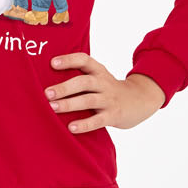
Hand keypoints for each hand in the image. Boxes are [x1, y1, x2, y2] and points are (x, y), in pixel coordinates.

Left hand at [44, 53, 165, 131]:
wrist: (141, 100)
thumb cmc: (109, 90)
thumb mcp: (99, 78)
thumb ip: (80, 78)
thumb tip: (48, 83)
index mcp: (99, 71)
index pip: (84, 60)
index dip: (69, 60)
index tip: (52, 63)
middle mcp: (104, 83)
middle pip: (84, 82)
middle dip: (64, 87)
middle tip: (46, 93)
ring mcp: (109, 99)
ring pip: (89, 100)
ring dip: (70, 104)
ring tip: (52, 108)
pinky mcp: (113, 115)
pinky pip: (98, 120)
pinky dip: (84, 124)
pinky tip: (71, 128)